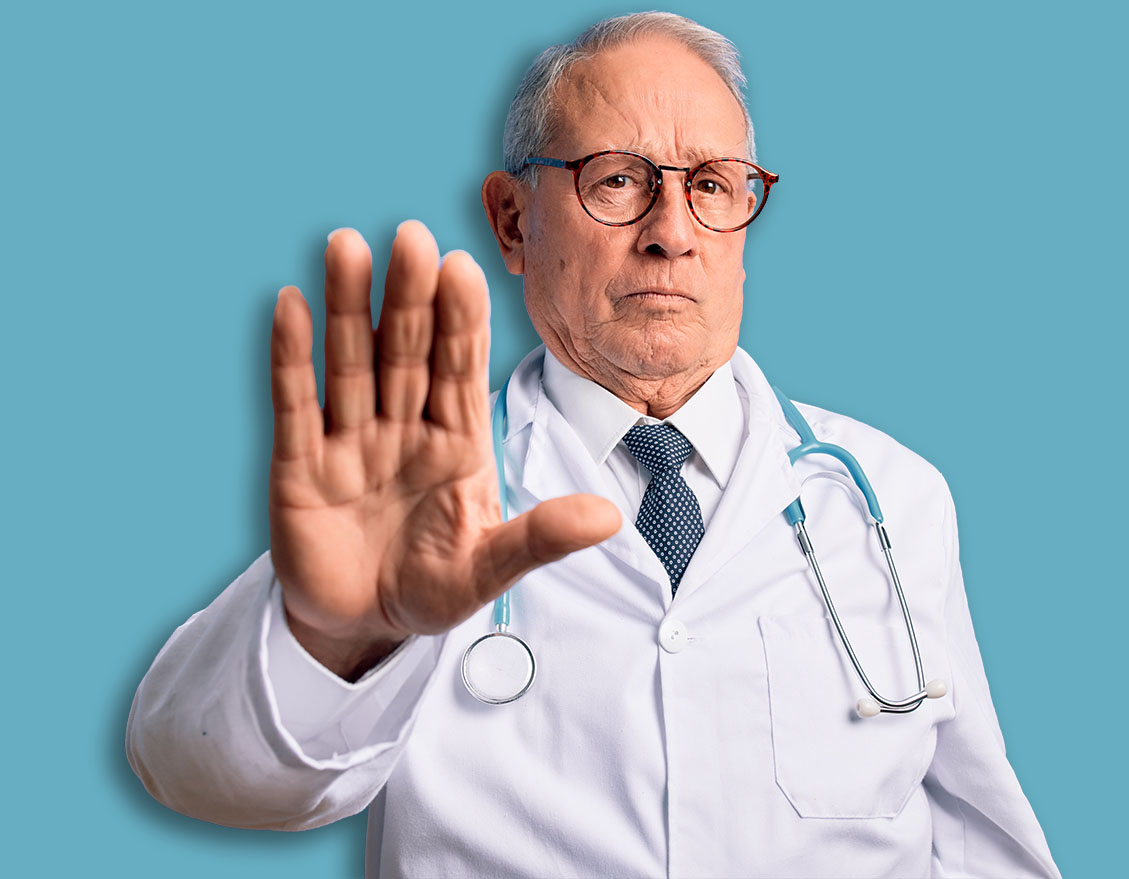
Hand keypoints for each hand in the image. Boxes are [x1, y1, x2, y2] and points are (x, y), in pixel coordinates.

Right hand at [268, 223, 620, 678]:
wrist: (365, 626)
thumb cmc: (432, 588)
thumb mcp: (487, 569)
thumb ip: (540, 538)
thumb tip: (610, 518)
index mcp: (457, 442)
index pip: (461, 370)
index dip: (461, 322)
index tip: (463, 268)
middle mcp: (403, 428)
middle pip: (406, 352)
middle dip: (407, 298)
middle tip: (411, 236)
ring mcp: (349, 442)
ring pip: (350, 364)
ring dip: (346, 309)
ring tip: (345, 246)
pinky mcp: (298, 467)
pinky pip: (295, 405)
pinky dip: (292, 359)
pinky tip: (291, 305)